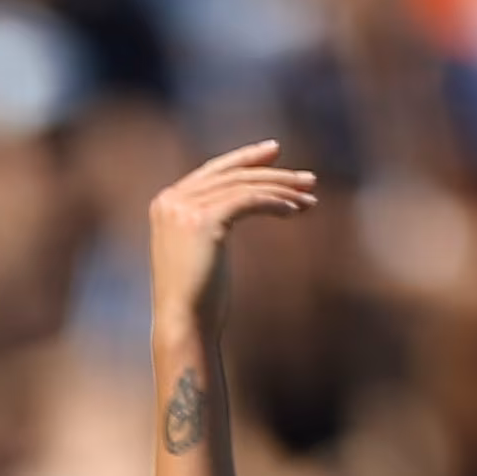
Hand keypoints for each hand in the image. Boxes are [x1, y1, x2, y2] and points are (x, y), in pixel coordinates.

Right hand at [148, 142, 316, 364]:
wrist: (182, 323)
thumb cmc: (196, 297)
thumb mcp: (201, 248)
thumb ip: (210, 219)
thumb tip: (245, 200)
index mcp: (166, 202)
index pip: (213, 171)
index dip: (245, 159)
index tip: (275, 153)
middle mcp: (171, 200)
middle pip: (232, 176)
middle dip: (274, 174)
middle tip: (308, 179)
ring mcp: (183, 208)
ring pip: (244, 186)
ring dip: (282, 190)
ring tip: (310, 199)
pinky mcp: (202, 220)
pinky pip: (248, 200)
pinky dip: (274, 202)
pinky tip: (294, 210)